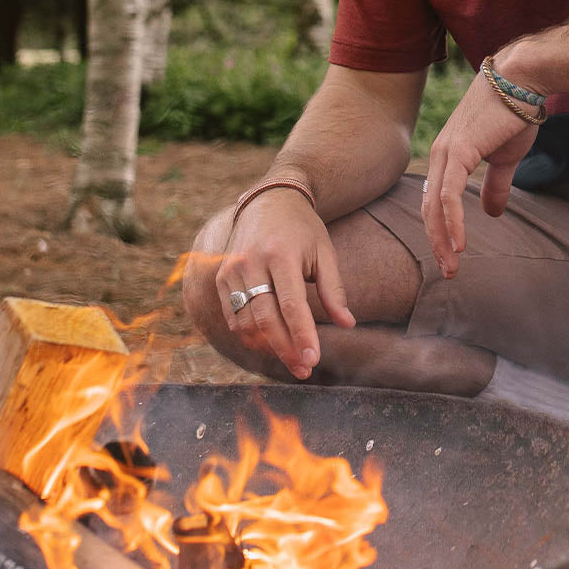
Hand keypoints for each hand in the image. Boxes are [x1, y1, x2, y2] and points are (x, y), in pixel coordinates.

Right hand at [215, 187, 355, 379]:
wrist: (269, 199)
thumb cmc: (303, 228)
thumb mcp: (325, 251)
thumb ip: (334, 289)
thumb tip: (348, 324)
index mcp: (281, 254)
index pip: (292, 305)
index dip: (302, 335)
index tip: (314, 359)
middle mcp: (251, 262)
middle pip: (266, 319)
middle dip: (286, 349)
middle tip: (305, 369)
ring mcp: (231, 269)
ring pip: (246, 323)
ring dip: (268, 347)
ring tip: (293, 359)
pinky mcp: (220, 276)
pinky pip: (232, 316)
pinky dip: (250, 335)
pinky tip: (270, 344)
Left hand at [423, 70, 539, 278]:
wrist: (523, 81)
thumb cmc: (514, 114)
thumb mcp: (504, 158)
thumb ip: (495, 185)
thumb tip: (492, 214)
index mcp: (448, 155)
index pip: (435, 201)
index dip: (441, 231)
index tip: (452, 257)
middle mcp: (440, 154)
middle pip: (429, 208)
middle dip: (437, 242)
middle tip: (448, 271)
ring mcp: (446, 152)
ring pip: (435, 206)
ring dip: (443, 239)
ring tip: (452, 265)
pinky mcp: (459, 151)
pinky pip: (449, 195)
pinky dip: (453, 222)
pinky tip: (461, 244)